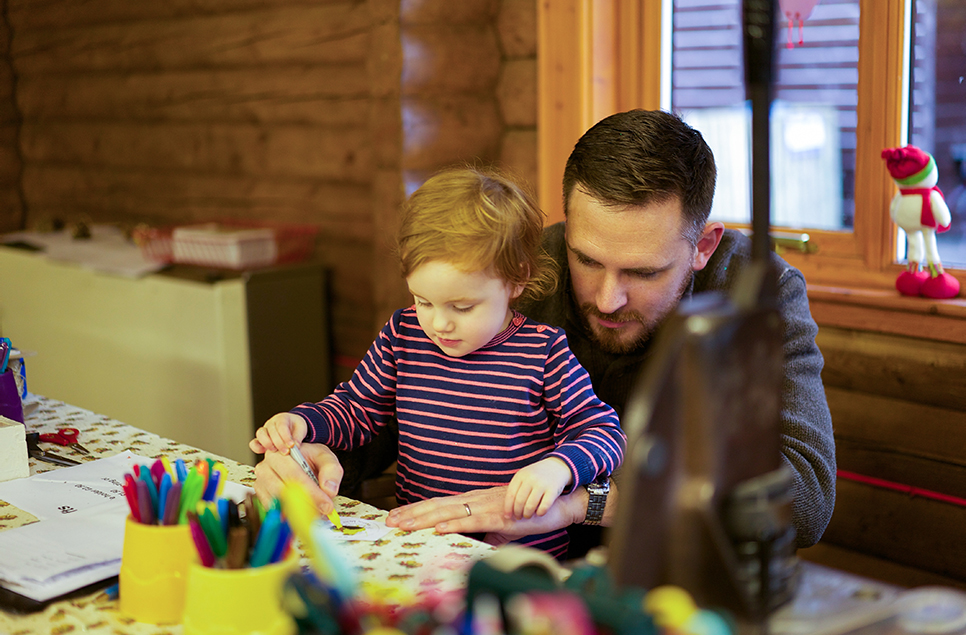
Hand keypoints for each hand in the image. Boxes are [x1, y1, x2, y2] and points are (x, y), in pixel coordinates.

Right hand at [250, 412, 307, 453]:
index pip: (282, 426)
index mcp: (282, 418)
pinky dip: (257, 448)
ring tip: (276, 451)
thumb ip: (298, 437)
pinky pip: (254, 443)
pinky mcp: (260, 440)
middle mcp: (271, 423)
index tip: (292, 445)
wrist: (291, 426)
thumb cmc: (295, 427)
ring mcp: (265, 431)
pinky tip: (263, 452)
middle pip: (271, 431)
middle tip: (287, 452)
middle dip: (279, 443)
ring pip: (261, 434)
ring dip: (267, 444)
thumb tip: (296, 447)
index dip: (286, 436)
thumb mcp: (300, 429)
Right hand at [252, 443, 342, 514]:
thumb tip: (329, 490)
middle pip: (284, 491)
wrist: (300, 461)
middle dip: (306, 504)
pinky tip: (303, 514)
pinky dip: (290, 516)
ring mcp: (261, 483)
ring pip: (278, 503)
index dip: (311, 492)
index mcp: (280, 454)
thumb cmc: (310, 458)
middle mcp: (265, 468)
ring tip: (316, 512)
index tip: (326, 504)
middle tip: (324, 512)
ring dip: (298, 512)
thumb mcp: (325, 458)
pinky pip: (274, 511)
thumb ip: (331, 471)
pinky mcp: (261, 497)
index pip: (294, 476)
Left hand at [385, 486, 588, 538]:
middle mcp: (476, 500)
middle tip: (388, 521)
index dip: (416, 510)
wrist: (555, 503)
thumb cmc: (529, 513)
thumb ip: (486, 534)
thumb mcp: (501, 527)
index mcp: (474, 502)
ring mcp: (486, 507)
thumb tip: (474, 545)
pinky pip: (473, 521)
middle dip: (411, 514)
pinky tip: (439, 528)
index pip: (439, 505)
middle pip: (437, 506)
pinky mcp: (499, 516)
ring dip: (424, 518)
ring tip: (404, 524)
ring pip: (449, 512)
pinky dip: (454, 524)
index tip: (395, 516)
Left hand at [505, 457, 570, 518]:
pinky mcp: (553, 490)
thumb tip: (506, 511)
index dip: (508, 508)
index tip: (507, 516)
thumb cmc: (536, 476)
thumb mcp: (524, 477)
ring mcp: (542, 484)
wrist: (556, 467)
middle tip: (518, 517)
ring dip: (527, 514)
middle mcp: (530, 479)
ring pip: (530, 506)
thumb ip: (516, 489)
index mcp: (521, 475)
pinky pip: (544, 506)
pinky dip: (540, 513)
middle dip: (517, 512)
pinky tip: (539, 513)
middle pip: (519, 501)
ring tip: (527, 516)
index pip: (510, 495)